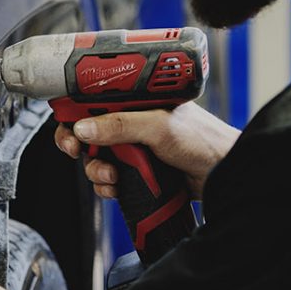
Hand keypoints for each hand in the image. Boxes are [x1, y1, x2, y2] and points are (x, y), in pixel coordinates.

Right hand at [53, 102, 238, 197]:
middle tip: (76, 151)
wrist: (222, 174)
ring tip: (113, 176)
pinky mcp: (136, 172)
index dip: (73, 112)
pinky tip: (118, 188)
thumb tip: (84, 128)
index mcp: (134, 102)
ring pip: (95, 158)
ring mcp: (132, 149)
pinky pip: (108, 180)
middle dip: (78, 144)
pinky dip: (107, 187)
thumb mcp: (158, 126)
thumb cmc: (203, 140)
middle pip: (86, 131)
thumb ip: (120, 125)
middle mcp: (130, 122)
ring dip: (96, 169)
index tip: (68, 126)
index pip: (92, 100)